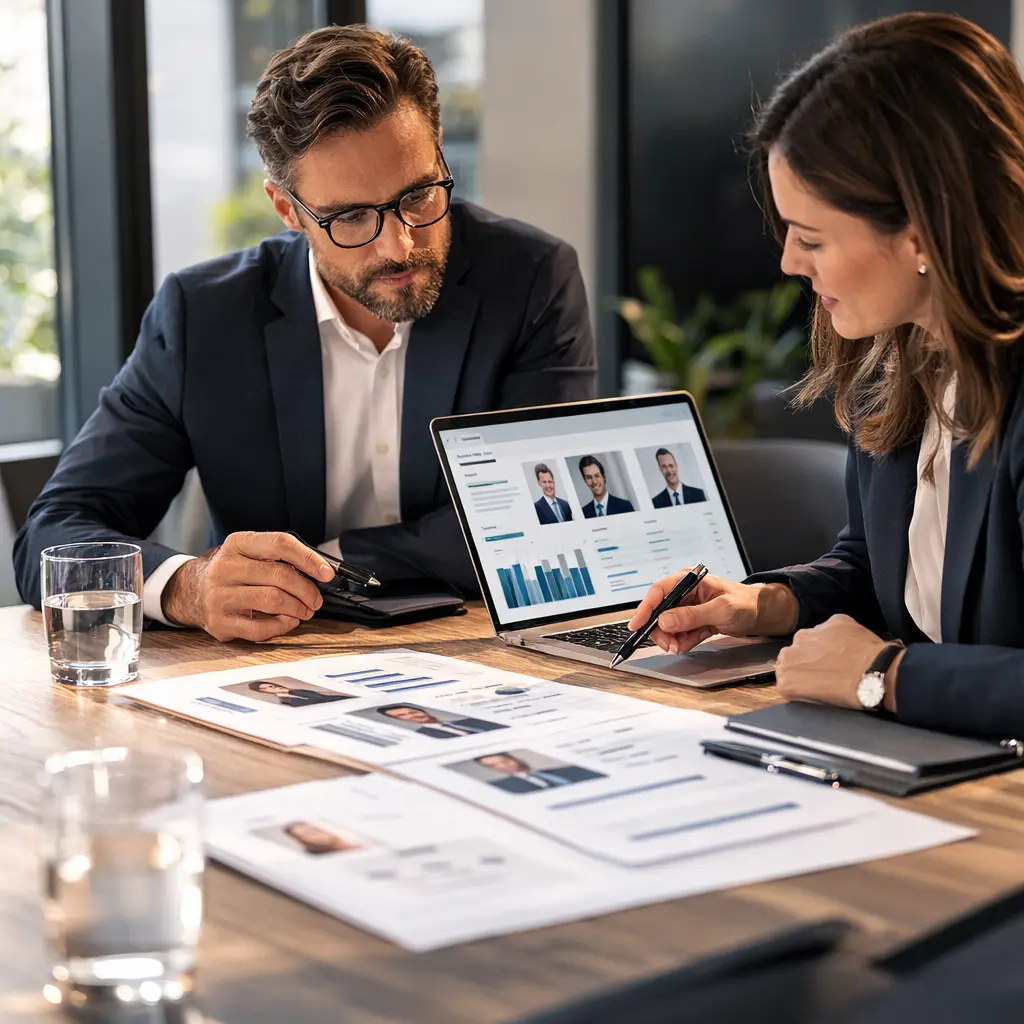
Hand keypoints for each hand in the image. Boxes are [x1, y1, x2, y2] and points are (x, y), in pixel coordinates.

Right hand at [161, 531, 334, 641]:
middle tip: (316, 598)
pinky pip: (260, 628)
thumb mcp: (249, 553)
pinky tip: (288, 621)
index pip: (280, 544)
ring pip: (273, 601)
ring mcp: (220, 596)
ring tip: (305, 610)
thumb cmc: (232, 572)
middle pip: (280, 576)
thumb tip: (319, 570)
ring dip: (298, 608)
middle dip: (307, 590)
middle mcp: (226, 567)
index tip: (326, 572)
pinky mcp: (219, 622)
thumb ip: (279, 557)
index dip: (309, 558)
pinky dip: (282, 626)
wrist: (191, 591)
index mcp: (237, 544)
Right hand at [627, 569, 799, 652]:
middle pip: (659, 612)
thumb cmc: (746, 603)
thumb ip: (692, 615)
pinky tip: (689, 643)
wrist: (762, 614)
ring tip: (681, 646)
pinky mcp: (692, 621)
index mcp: (689, 581)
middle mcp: (684, 593)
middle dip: (661, 630)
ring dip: (671, 639)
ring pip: (667, 625)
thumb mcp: (721, 609)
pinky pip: (678, 633)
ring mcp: (687, 608)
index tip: (636, 625)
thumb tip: (665, 620)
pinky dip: (681, 641)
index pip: (659, 592)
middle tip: (669, 645)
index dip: (645, 608)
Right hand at [775, 614, 889, 708]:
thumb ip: (798, 686)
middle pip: (797, 653)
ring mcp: (810, 634)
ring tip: (844, 658)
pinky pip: (833, 627)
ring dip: (823, 645)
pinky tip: (853, 647)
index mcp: (785, 675)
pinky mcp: (831, 622)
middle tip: (830, 669)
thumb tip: (801, 681)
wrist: (876, 677)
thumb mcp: (814, 699)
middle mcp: (791, 651)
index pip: (788, 672)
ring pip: (813, 638)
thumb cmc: (850, 694)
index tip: (815, 680)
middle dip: (809, 658)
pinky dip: (841, 634)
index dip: (802, 675)